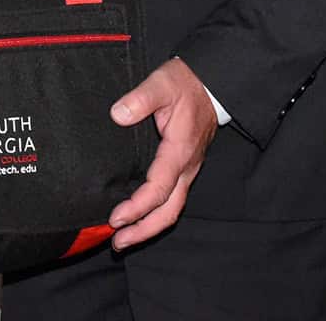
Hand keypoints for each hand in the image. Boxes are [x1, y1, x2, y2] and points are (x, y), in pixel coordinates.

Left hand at [107, 58, 217, 247]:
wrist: (209, 83)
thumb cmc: (184, 83)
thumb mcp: (161, 83)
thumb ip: (140, 98)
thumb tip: (118, 115)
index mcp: (180, 150)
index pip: (158, 189)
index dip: (136, 207)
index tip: (116, 217)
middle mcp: (186, 167)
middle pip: (168, 211)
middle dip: (143, 230)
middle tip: (117, 242)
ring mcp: (187, 170)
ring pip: (172, 209)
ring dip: (148, 227)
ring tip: (123, 238)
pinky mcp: (184, 168)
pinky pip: (172, 199)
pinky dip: (155, 214)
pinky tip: (139, 216)